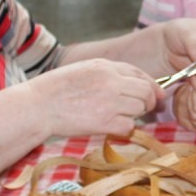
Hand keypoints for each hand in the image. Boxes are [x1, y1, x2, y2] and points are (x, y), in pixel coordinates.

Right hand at [27, 59, 160, 137]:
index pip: (140, 74)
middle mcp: (111, 82)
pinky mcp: (105, 122)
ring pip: (140, 109)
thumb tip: (132, 84)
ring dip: (133, 115)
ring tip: (116, 116)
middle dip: (147, 102)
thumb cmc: (57, 89)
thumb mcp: (84, 70)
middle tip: (139, 110)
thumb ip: (109, 74)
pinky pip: (129, 126)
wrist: (38, 106)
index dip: (152, 86)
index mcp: (106, 66)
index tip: (156, 95)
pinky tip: (110, 126)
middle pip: (146, 92)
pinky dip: (123, 129)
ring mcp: (110, 102)